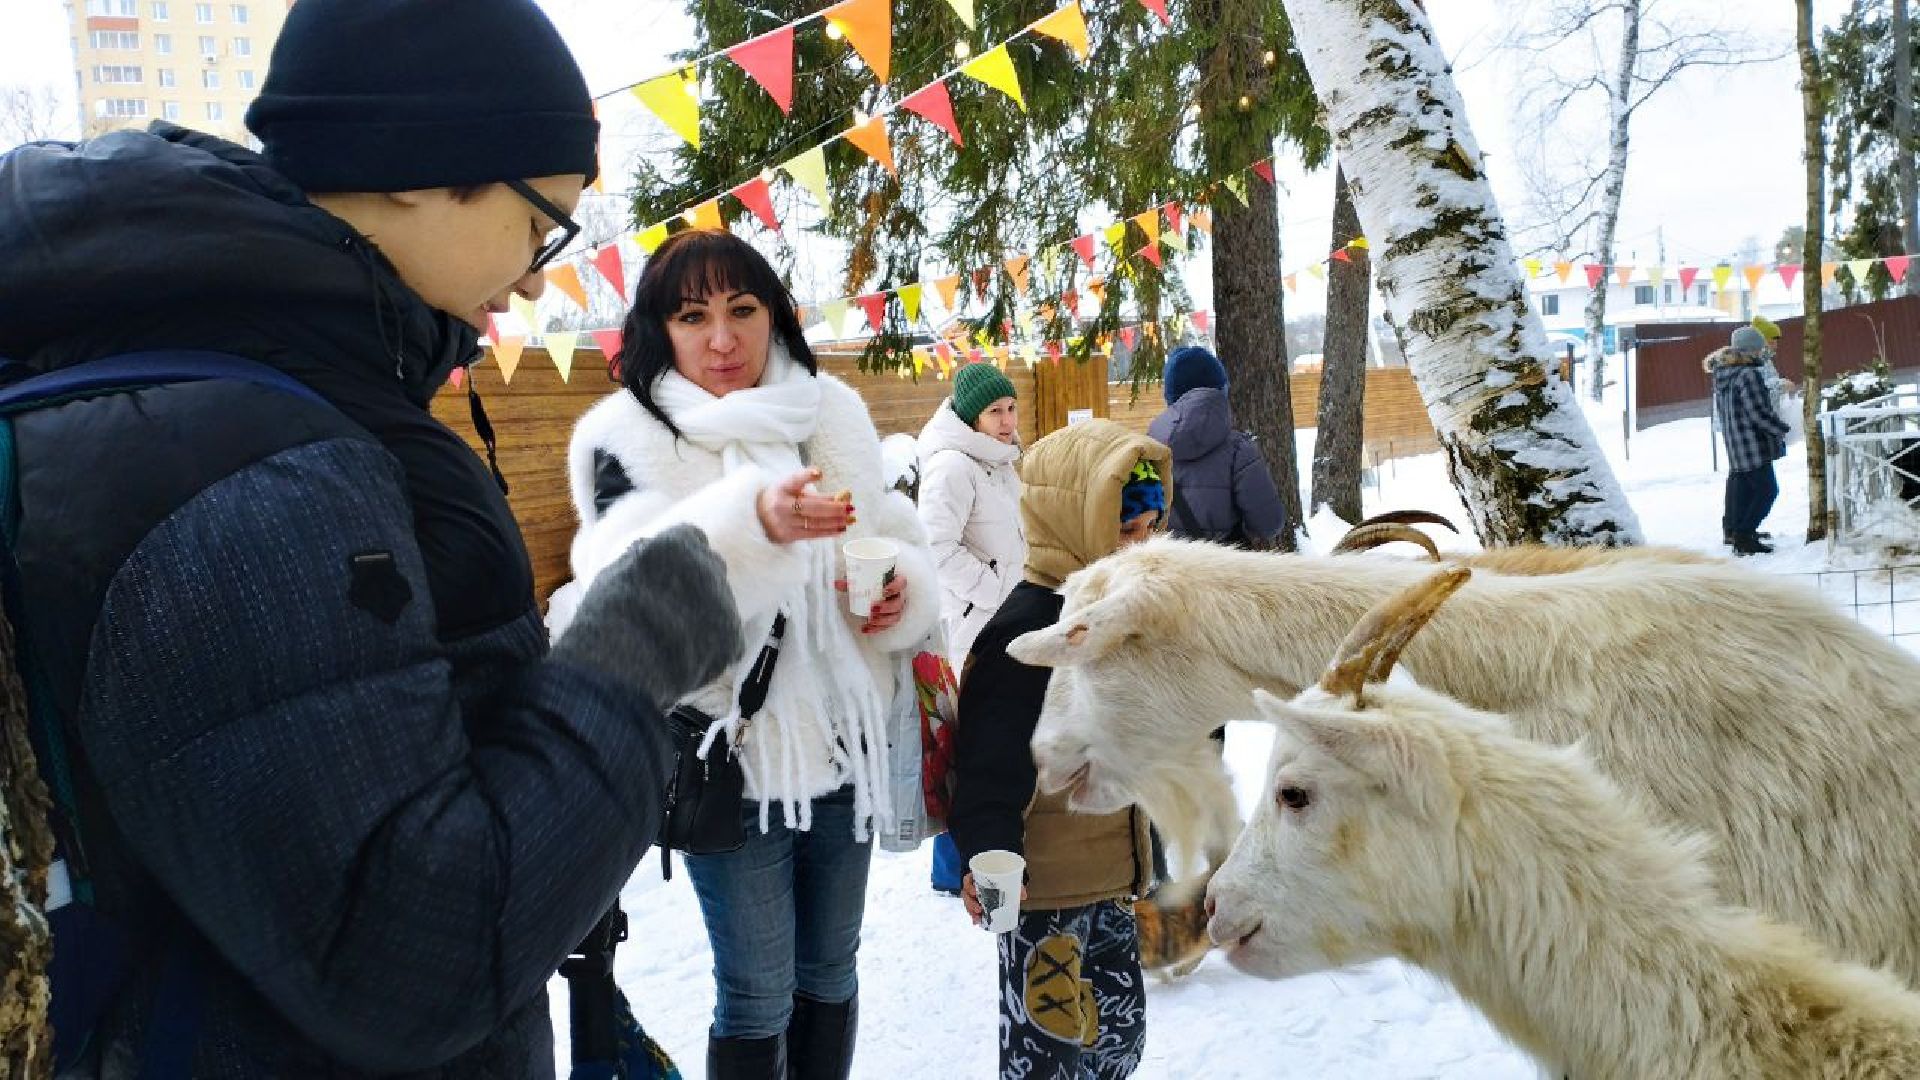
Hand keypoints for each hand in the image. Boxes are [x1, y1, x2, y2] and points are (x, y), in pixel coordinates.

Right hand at [550, 525, 744, 707]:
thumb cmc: (609, 614)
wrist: (625, 659)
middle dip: (698, 584)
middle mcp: (708, 566)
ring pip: (721, 606)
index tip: (670, 572)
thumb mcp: (617, 570)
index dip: (680, 558)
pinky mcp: (733, 636)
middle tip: (675, 608)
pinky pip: (728, 641)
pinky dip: (713, 650)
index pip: (692, 538)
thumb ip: (644, 558)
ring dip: (705, 618)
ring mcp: (724, 601)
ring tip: (675, 640)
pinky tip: (687, 660)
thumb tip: (651, 556)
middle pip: (712, 568)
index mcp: (678, 543)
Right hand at [756, 469, 854, 543]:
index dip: (806, 476)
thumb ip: (811, 489)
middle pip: (811, 507)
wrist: (757, 517)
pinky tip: (841, 529)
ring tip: (850, 519)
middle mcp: (780, 506)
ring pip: (814, 522)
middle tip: (850, 506)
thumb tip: (842, 496)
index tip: (819, 473)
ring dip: (835, 521)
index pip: (794, 480)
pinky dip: (828, 532)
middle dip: (833, 507)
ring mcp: (783, 523)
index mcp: (781, 488)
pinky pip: (811, 534)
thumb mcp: (790, 488)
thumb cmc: (781, 498)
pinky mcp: (787, 536)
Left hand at [835, 569, 907, 633]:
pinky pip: (887, 626)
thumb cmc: (872, 583)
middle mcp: (898, 596)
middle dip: (886, 608)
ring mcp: (896, 608)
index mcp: (895, 582)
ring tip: (870, 620)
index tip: (884, 591)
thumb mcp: (862, 580)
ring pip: (895, 617)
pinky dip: (876, 629)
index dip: (895, 587)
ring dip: (882, 620)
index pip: (902, 583)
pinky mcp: (891, 618)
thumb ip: (851, 583)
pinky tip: (866, 629)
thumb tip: (836, 583)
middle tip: (873, 609)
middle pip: (898, 603)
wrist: (875, 590)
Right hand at [960, 872, 1025, 927]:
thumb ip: (1015, 885)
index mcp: (976, 877)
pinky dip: (974, 917)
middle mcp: (972, 887)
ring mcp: (972, 897)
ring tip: (978, 918)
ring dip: (971, 912)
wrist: (1000, 880)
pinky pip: (972, 911)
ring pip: (968, 904)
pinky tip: (977, 923)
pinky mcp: (975, 904)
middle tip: (979, 909)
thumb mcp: (1008, 879)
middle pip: (966, 895)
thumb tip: (1023, 895)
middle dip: (970, 903)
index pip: (967, 880)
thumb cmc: (1001, 878)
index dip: (969, 886)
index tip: (975, 892)